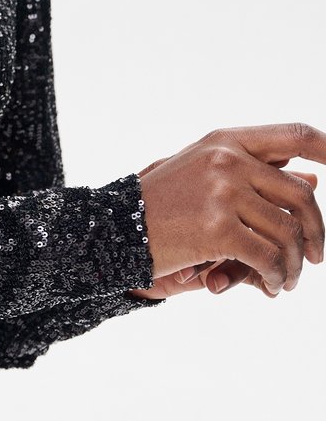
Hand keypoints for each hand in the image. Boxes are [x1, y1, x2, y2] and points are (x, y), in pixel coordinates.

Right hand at [134, 124, 325, 294]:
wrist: (115, 228)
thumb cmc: (163, 205)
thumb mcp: (207, 177)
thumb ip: (257, 175)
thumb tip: (313, 180)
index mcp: (226, 140)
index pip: (295, 134)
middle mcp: (227, 159)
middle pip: (301, 195)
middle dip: (316, 232)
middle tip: (316, 257)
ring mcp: (222, 191)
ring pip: (289, 233)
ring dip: (295, 265)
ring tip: (284, 280)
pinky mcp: (216, 228)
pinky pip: (269, 257)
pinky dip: (277, 277)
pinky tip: (270, 285)